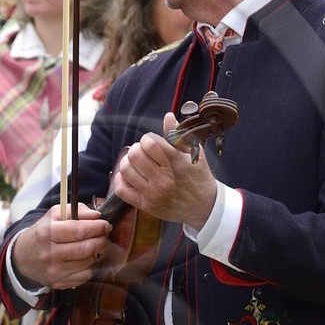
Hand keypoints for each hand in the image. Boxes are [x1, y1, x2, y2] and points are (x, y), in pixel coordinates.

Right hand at [10, 202, 110, 290]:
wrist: (23, 257)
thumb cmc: (43, 233)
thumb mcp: (54, 215)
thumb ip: (76, 211)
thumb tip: (97, 216)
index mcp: (47, 233)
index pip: (79, 231)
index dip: (97, 227)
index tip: (106, 225)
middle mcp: (50, 254)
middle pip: (87, 248)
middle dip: (101, 240)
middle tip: (103, 235)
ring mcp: (54, 271)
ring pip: (89, 262)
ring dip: (94, 253)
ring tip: (89, 246)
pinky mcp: (59, 283)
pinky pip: (85, 276)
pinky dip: (88, 267)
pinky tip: (82, 260)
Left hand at [110, 113, 219, 228]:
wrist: (203, 208)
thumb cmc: (199, 178)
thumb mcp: (194, 154)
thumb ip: (179, 135)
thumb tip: (167, 116)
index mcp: (176, 165)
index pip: (150, 143)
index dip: (148, 138)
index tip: (152, 142)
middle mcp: (163, 180)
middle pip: (135, 155)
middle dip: (137, 148)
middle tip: (143, 151)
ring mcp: (152, 194)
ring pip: (126, 169)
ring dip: (128, 162)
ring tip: (136, 162)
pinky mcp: (145, 205)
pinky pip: (121, 189)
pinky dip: (121, 179)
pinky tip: (131, 176)